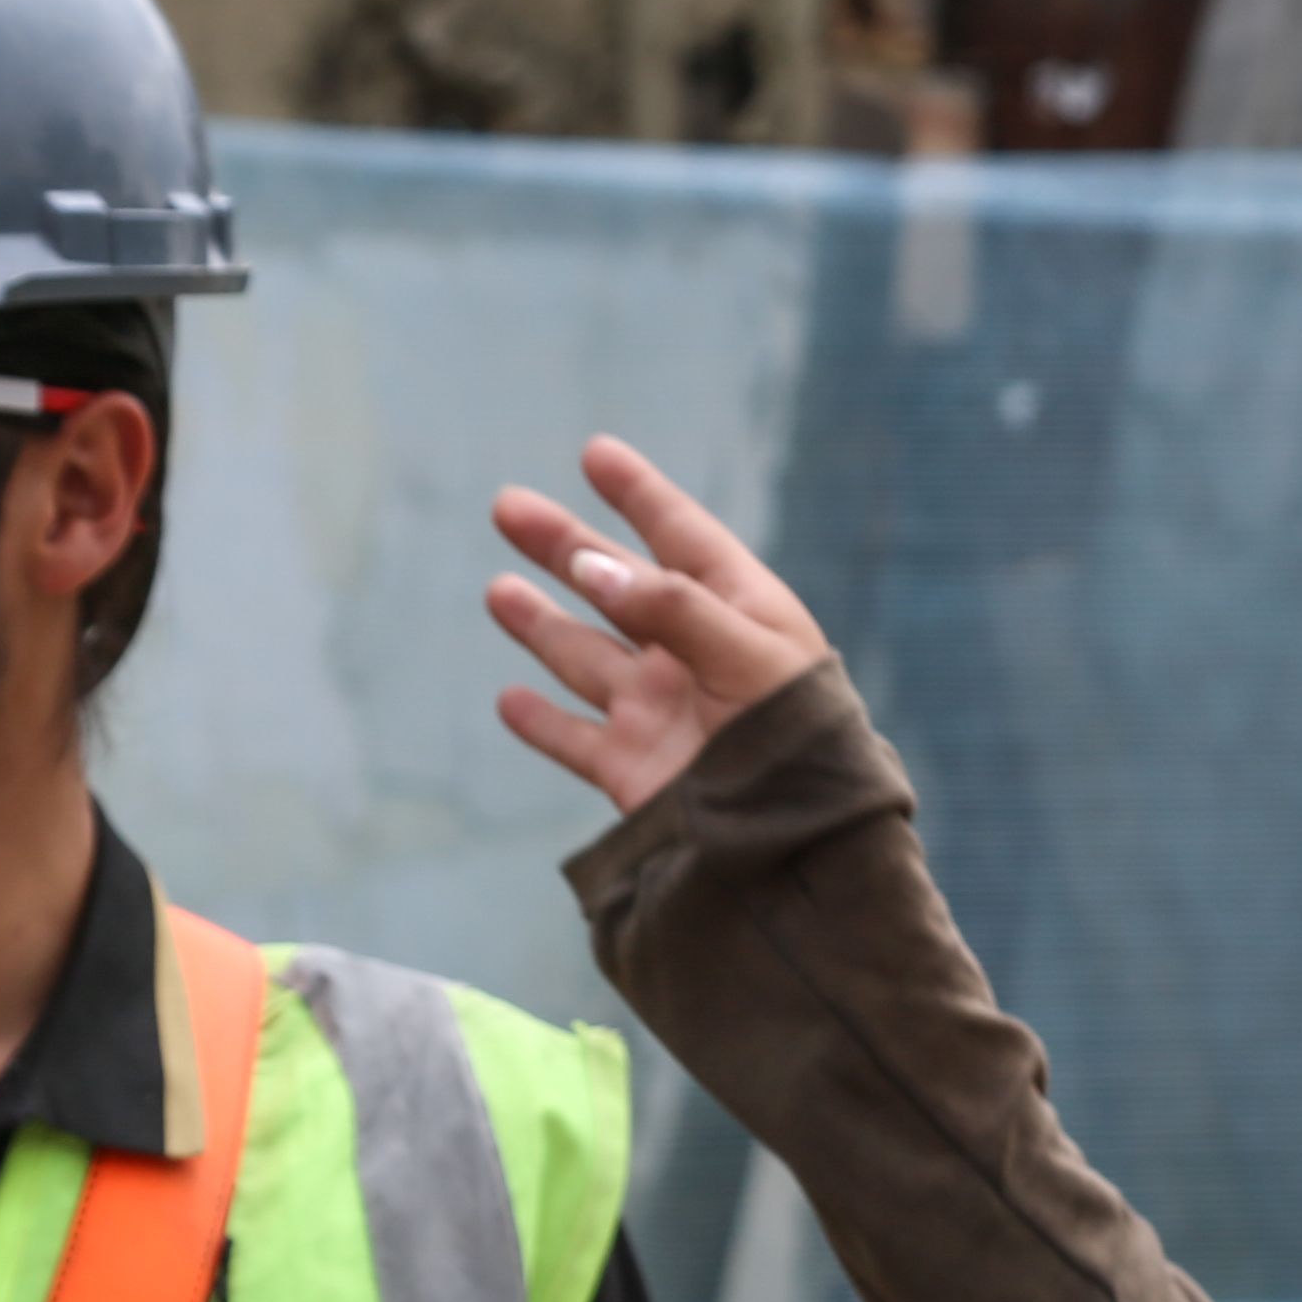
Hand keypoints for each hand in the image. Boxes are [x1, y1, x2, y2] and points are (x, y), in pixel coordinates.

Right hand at [484, 435, 832, 816]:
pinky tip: (510, 700)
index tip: (596, 453)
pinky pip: (574, 738)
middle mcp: (692, 655)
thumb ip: (671, 605)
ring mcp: (659, 712)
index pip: (681, 537)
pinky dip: (540, 722)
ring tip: (499, 591)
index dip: (639, 494)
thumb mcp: (747, 656)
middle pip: (613, 586)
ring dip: (540, 624)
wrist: (802, 848)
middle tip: (507, 506)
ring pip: (584, 656)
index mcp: (736, 612)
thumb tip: (591, 564)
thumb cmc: (798, 738)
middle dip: (562, 546)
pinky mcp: (633, 770)